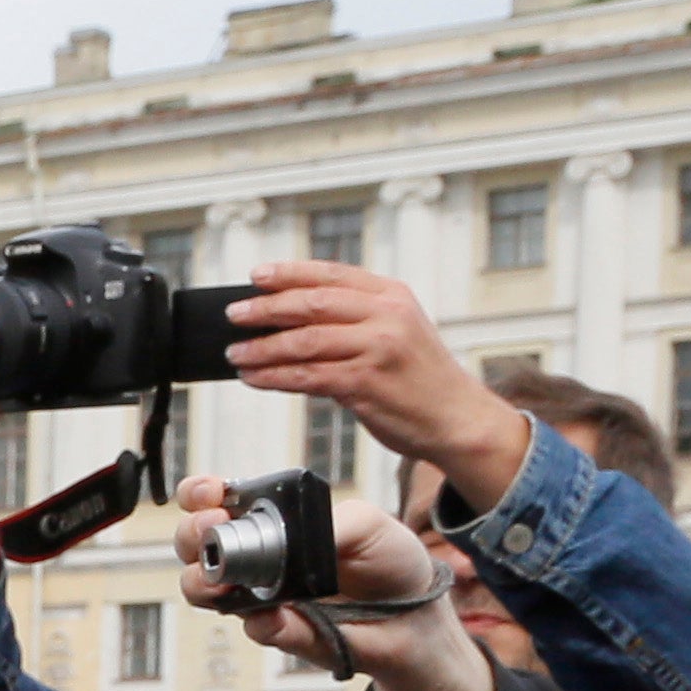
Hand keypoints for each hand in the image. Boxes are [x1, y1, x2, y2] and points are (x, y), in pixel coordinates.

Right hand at [174, 473, 496, 690]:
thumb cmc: (390, 562)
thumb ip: (327, 522)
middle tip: (211, 530)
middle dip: (192, 535)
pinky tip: (275, 614)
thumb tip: (289, 540)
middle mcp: (255, 555)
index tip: (210, 495)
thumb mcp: (366, 522)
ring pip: (203, 588)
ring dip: (201, 583)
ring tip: (222, 583)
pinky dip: (258, 621)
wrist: (414, 615)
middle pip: (195, 543)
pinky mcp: (277, 630)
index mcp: (271, 519)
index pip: (217, 501)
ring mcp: (259, 595)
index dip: (201, 495)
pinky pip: (252, 627)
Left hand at [218, 262, 529, 512]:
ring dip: (262, 348)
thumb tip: (287, 319)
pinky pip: (307, 376)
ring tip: (236, 353)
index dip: (289, 273)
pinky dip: (274, 376)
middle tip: (234, 315)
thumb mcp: (396, 331)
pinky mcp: (366, 382)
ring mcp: (378, 347)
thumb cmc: (418, 378)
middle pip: (311, 303)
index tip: (256, 276)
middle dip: (266, 308)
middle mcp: (386, 315)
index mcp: (391, 295)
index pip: (331, 274)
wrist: (456, 417)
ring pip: (304, 341)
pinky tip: (255, 378)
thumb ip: (353, 320)